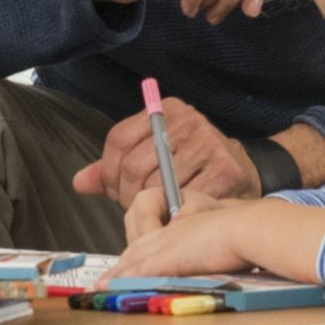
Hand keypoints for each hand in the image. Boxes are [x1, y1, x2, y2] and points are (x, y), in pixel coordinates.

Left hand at [69, 92, 264, 212]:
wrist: (244, 171)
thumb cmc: (192, 164)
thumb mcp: (154, 154)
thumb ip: (116, 167)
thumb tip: (80, 183)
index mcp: (166, 110)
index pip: (118, 139)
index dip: (107, 171)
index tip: (111, 190)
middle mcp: (187, 121)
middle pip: (133, 165)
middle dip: (126, 194)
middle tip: (134, 207)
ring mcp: (208, 144)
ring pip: (156, 186)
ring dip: (152, 206)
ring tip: (157, 210)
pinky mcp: (225, 170)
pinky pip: (183, 200)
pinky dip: (176, 212)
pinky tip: (178, 213)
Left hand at [107, 197, 320, 286]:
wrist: (253, 227)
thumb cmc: (249, 231)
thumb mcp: (225, 233)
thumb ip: (210, 243)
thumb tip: (204, 252)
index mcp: (185, 226)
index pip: (153, 238)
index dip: (136, 253)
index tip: (124, 265)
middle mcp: (172, 232)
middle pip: (137, 247)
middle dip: (120, 265)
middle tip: (104, 280)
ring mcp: (169, 243)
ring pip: (134, 258)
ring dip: (117, 273)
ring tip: (101, 287)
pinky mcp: (170, 256)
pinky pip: (140, 268)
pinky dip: (124, 278)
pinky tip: (112, 287)